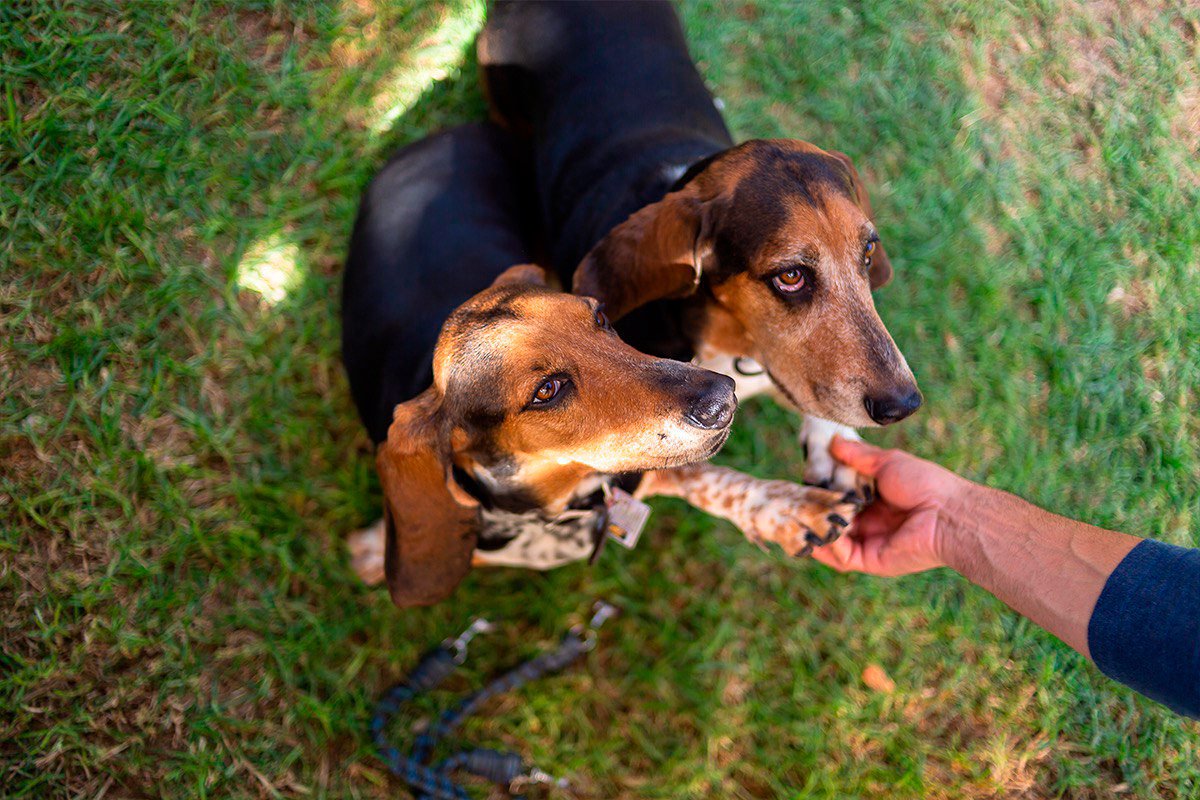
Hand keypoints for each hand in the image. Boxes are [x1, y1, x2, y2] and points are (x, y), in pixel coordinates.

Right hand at [810, 437, 970, 575]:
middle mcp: (871, 523)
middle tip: (789, 504)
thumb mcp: (886, 463)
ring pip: (832, 541)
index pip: (840, 498)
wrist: (947, 512)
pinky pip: (841, 557)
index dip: (820, 493)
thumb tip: (834, 440)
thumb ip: (858, 456)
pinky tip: (817, 533)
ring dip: (814, 530)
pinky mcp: (871, 561)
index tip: (799, 485)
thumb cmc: (924, 483)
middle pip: (833, 521)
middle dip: (811, 514)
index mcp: (876, 500)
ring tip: (794, 519)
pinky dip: (827, 547)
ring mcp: (870, 543)